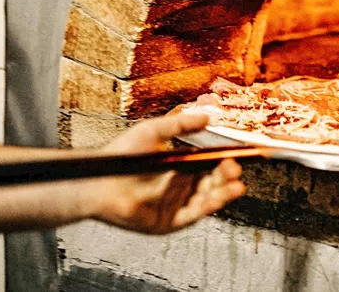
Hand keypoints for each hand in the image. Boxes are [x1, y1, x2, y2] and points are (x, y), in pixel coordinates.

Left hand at [90, 113, 244, 234]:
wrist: (99, 179)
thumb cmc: (122, 156)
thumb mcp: (153, 132)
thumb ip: (180, 125)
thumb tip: (207, 117)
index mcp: (179, 167)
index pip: (209, 165)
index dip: (224, 161)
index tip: (238, 154)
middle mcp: (180, 187)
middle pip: (211, 183)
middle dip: (226, 176)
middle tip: (235, 166)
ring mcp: (175, 205)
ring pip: (206, 200)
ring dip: (223, 193)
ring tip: (236, 184)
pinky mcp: (168, 222)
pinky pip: (192, 215)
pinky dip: (207, 207)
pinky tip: (217, 197)